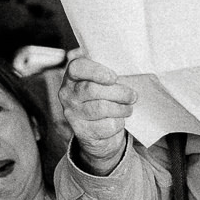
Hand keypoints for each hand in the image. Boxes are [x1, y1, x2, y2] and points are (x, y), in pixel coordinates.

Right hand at [59, 52, 135, 175]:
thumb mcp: (103, 83)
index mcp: (72, 76)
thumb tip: (127, 72)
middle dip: (118, 92)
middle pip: (92, 89)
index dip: (96, 71)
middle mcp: (67, 94)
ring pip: (101, 108)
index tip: (114, 78)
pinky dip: (118, 123)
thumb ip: (109, 74)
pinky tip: (118, 120)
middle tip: (132, 96)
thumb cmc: (103, 99)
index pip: (77, 67)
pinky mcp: (81, 131)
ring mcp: (72, 113)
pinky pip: (106, 125)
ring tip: (128, 108)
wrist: (98, 130)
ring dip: (121, 108)